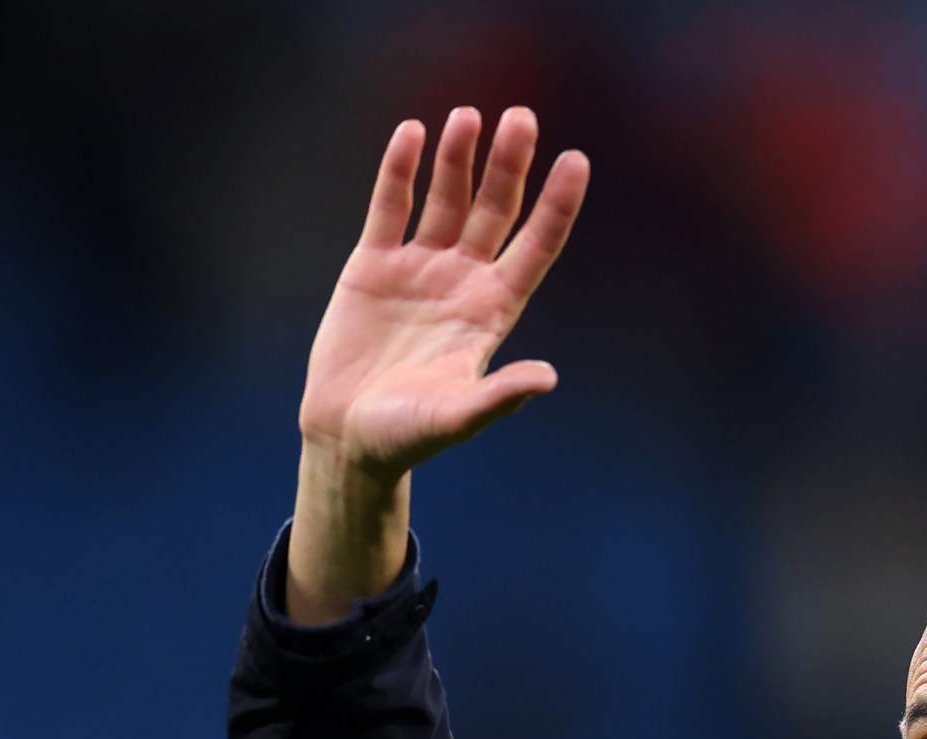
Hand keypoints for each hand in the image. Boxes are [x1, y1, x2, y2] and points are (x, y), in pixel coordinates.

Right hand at [298, 106, 589, 475]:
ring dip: (458, 157)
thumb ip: (499, 396)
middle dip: (509, 164)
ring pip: (446, 198)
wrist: (348, 436)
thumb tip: (546, 379)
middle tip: (522, 115)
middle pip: (495, 210)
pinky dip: (400, 170)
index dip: (557, 205)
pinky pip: (390, 206)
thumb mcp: (457, 416)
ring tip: (469, 115)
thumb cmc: (409, 435)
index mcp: (493, 310)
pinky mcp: (373, 264)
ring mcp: (420, 268)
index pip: (536, 246)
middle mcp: (463, 280)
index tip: (577, 160)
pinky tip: (411, 132)